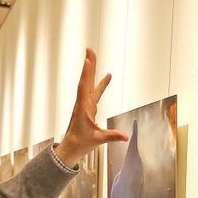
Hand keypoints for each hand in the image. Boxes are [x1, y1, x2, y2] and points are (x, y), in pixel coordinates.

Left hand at [54, 49, 127, 165]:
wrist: (71, 147)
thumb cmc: (81, 143)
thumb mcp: (97, 140)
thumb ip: (112, 137)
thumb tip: (126, 136)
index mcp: (84, 108)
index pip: (85, 88)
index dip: (86, 74)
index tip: (87, 61)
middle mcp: (83, 103)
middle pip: (87, 80)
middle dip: (89, 65)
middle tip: (89, 50)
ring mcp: (86, 104)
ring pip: (90, 84)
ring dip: (92, 70)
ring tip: (94, 57)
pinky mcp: (88, 107)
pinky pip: (94, 91)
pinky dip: (100, 82)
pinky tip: (106, 76)